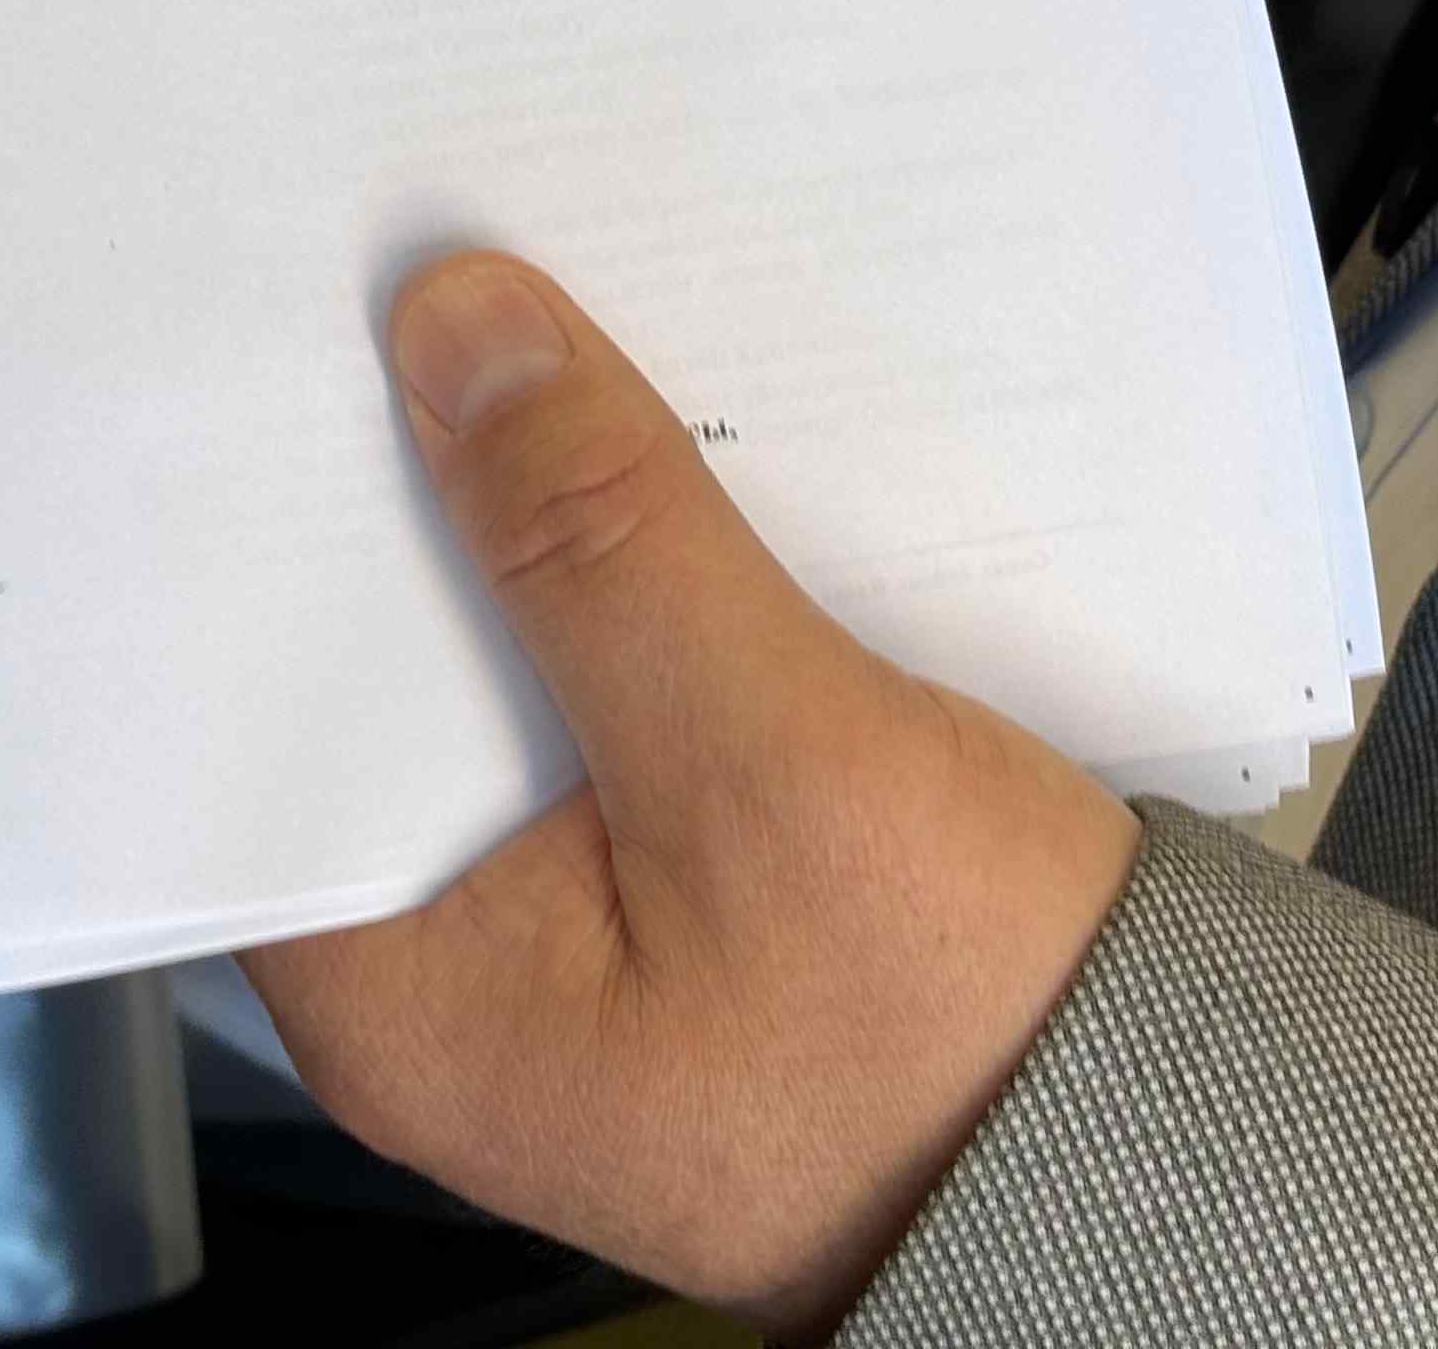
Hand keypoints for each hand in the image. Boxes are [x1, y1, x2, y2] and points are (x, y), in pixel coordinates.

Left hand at [246, 255, 1138, 1337]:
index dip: (267, 524)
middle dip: (413, 489)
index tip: (289, 344)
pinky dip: (642, 575)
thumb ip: (604, 550)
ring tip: (529, 317)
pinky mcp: (690, 875)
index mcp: (405, 995)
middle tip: (415, 276)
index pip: (259, 714)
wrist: (1178, 1161)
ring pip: (512, 664)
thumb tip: (457, 337)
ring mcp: (580, 921)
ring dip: (538, 517)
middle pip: (383, 674)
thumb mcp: (775, 768)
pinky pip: (622, 688)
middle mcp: (459, 968)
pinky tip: (661, 447)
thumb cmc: (966, 1042)